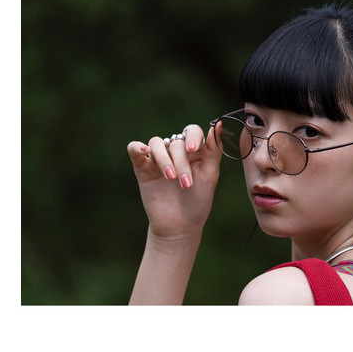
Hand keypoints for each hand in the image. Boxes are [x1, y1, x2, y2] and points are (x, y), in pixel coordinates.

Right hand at [127, 124, 221, 238]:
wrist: (180, 226)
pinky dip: (137, 147)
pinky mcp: (142, 168)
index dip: (193, 137)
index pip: (192, 131)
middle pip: (176, 143)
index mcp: (194, 152)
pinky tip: (144, 151)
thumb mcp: (210, 176)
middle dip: (181, 163)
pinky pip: (134, 150)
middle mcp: (175, 152)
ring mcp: (158, 160)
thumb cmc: (198, 202)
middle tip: (186, 183)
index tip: (194, 150)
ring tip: (170, 178)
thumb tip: (218, 124)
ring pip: (156, 143)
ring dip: (164, 159)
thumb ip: (214, 151)